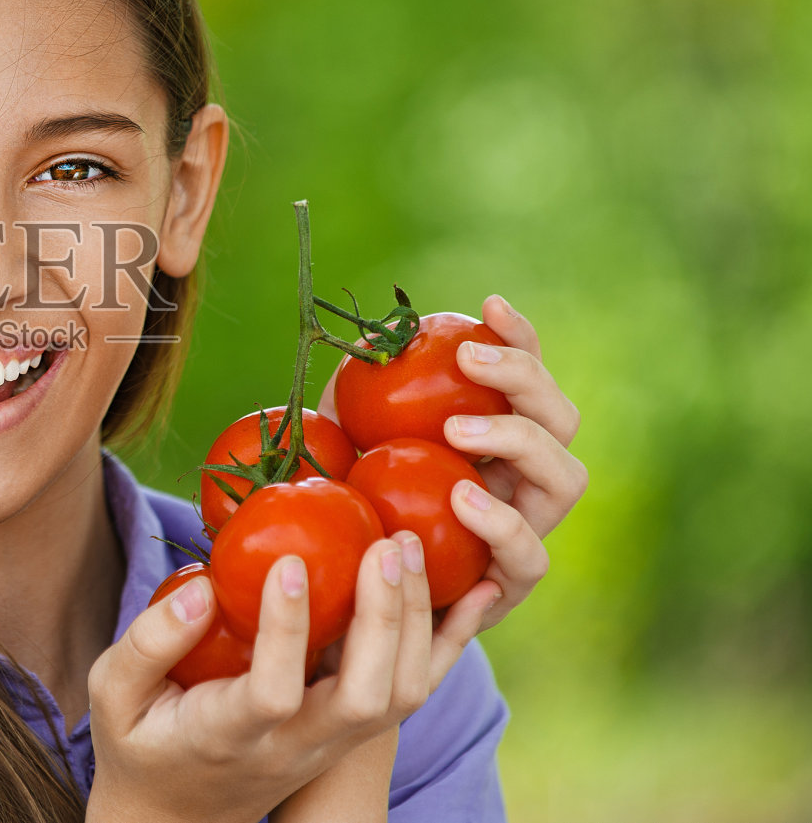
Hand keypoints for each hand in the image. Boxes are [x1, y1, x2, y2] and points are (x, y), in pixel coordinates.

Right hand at [86, 532, 472, 822]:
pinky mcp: (353, 731)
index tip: (289, 563)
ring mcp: (332, 743)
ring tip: (404, 545)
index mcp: (229, 736)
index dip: (287, 633)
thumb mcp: (114, 696)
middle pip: (364, 699)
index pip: (274, 694)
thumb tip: (203, 589)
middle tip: (382, 543)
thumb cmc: (139, 741)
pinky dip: (447, 642)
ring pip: (401, 696)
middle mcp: (295, 746)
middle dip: (382, 619)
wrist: (180, 814)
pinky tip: (466, 591)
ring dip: (414, 621)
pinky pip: (417, 691)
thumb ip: (149, 645)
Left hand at [321, 293, 585, 636]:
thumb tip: (371, 340)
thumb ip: (355, 394)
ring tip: (460, 431)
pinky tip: (463, 500)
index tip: (486, 306)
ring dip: (520, 443)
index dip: (519, 338)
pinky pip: (528, 557)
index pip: (526, 377)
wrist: (334, 595)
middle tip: (468, 361)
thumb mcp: (340, 439)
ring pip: (567, 480)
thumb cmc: (342, 501)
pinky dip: (501, 526)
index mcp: (494, 434)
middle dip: (524, 380)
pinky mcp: (508, 586)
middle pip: (561, 418)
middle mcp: (521, 478)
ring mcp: (525, 529)